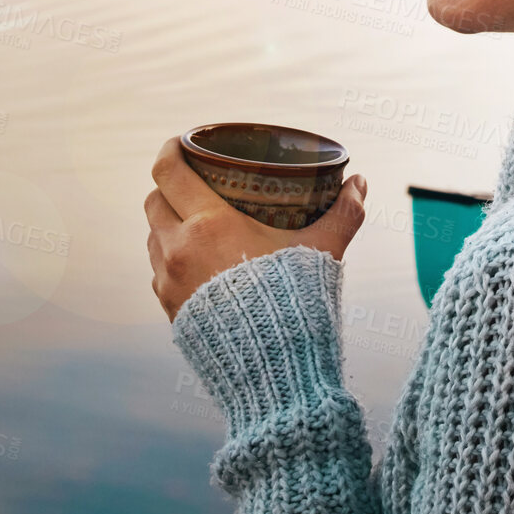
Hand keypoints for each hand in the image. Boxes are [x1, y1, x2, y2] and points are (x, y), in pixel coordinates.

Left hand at [144, 136, 367, 322]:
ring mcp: (168, 283)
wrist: (275, 371)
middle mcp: (178, 249)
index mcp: (208, 225)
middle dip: (169, 186)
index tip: (183, 141)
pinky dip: (173, 259)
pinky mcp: (170, 311)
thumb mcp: (323, 251)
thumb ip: (343, 213)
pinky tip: (199, 263)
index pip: (168, 171)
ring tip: (196, 222)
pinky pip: (160, 273)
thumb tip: (360, 184)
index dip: (171, 148)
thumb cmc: (296, 304)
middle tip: (194, 182)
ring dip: (168, 224)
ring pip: (153, 238)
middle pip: (153, 201)